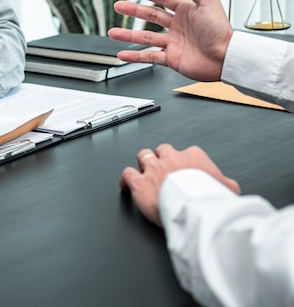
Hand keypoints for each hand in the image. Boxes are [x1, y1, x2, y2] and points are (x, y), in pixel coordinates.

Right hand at [108, 0, 233, 81]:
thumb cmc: (221, 31)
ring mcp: (173, 43)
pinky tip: (122, 55)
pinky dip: (135, 56)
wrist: (226, 58)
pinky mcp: (171, 59)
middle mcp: (178, 27)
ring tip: (112, 33)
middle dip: (133, 11)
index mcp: (187, 11)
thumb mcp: (207, 1)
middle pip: (150, 16)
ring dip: (128, 35)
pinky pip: (149, 57)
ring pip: (145, 37)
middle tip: (118, 6)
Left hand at [119, 143, 240, 225]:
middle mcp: (171, 158)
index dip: (185, 162)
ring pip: (143, 155)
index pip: (188, 152)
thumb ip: (227, 185)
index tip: (186, 171)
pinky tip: (126, 185)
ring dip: (143, 162)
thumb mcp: (227, 189)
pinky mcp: (139, 182)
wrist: (193, 208)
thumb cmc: (209, 198)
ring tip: (144, 170)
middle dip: (162, 157)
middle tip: (163, 169)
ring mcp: (153, 169)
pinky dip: (126, 179)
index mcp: (193, 156)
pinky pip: (127, 174)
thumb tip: (232, 189)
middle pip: (163, 149)